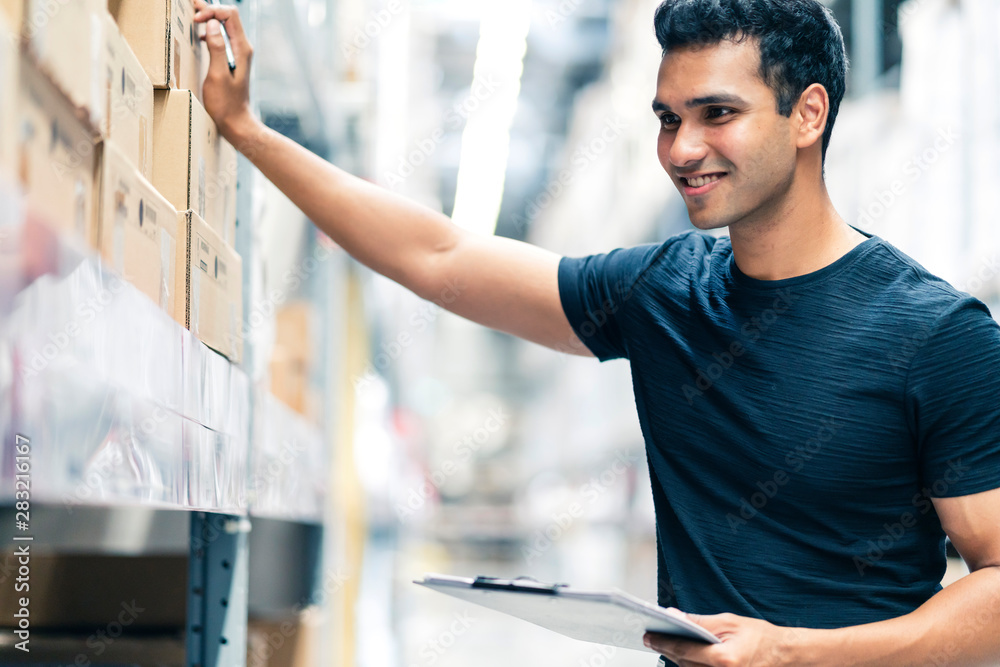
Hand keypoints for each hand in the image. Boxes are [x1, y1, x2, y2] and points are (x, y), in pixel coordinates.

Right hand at [192, 0, 256, 142]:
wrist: (236, 122)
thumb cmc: (226, 103)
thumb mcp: (217, 75)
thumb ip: (216, 48)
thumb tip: (212, 24)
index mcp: (241, 49)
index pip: (230, 15)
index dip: (212, 11)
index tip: (196, 19)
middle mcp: (242, 48)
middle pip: (228, 17)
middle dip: (210, 9)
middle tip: (191, 5)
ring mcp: (238, 54)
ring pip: (225, 26)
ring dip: (210, 18)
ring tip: (193, 15)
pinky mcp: (232, 60)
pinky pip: (222, 37)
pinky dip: (210, 30)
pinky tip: (199, 34)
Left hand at [644, 609, 801, 666]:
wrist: (783, 655)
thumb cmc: (760, 636)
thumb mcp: (728, 622)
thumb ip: (699, 621)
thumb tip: (674, 615)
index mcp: (724, 659)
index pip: (684, 651)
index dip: (663, 642)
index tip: (648, 636)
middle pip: (684, 664)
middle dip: (667, 650)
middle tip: (651, 637)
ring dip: (677, 659)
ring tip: (665, 644)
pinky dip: (690, 665)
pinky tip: (683, 655)